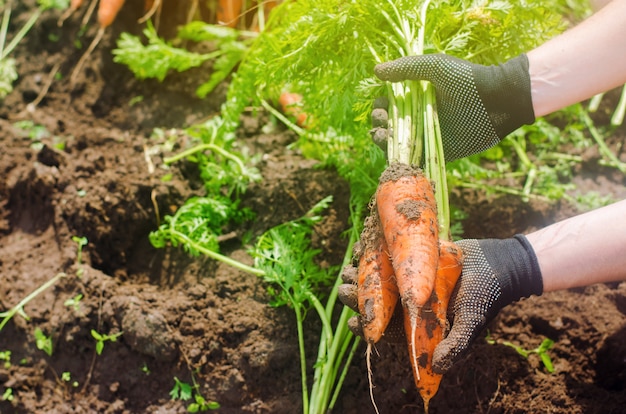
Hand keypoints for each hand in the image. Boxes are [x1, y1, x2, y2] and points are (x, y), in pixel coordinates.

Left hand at [337, 234, 542, 371]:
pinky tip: (360, 246)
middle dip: (358, 298)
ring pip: (379, 279)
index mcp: (419, 322)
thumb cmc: (485, 296)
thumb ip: (456, 344)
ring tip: (346, 268)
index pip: (388, 329)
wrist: (498, 262)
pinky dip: (374, 251)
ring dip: (362, 274)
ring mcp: (410, 279)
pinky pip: (389, 255)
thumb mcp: (471, 322)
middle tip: (343, 289)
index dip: (369, 328)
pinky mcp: (413, 258)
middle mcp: (410, 301)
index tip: (353, 323)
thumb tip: (438, 368)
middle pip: (378, 303)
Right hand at [373, 54, 534, 160]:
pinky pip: (415, 159)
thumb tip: (377, 70)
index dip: (380, 106)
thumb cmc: (467, 79)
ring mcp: (429, 135)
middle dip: (379, 122)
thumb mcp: (434, 66)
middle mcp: (421, 117)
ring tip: (381, 134)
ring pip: (398, 143)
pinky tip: (394, 153)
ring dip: (384, 140)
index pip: (390, 105)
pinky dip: (402, 159)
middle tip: (381, 119)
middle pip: (390, 124)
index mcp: (418, 97)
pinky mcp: (438, 151)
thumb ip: (405, 68)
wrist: (498, 99)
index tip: (380, 105)